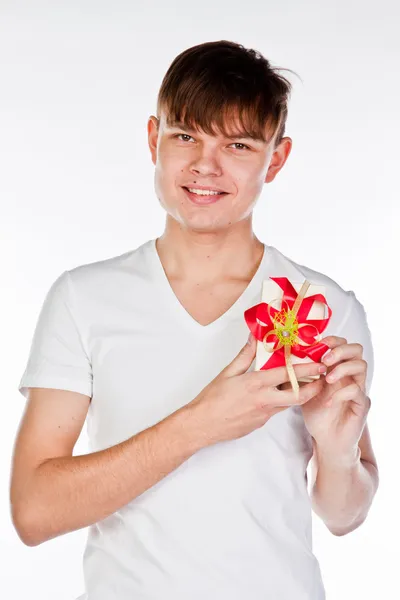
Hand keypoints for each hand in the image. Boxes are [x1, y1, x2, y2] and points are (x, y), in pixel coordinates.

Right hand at [185, 333, 326, 447]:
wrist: (202, 425)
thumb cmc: (212, 399)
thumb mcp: (227, 372)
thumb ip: (245, 355)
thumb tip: (254, 338)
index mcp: (256, 384)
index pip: (288, 375)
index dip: (307, 368)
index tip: (319, 363)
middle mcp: (264, 400)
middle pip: (299, 396)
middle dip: (315, 387)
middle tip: (322, 377)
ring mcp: (264, 414)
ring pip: (290, 404)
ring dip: (300, 394)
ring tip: (306, 383)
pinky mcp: (261, 423)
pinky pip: (277, 410)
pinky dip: (283, 401)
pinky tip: (280, 393)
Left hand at [298, 335, 370, 454]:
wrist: (327, 439)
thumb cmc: (316, 413)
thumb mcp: (304, 390)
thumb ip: (301, 374)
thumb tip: (285, 357)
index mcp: (337, 368)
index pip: (342, 344)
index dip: (332, 340)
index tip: (318, 344)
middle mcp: (350, 375)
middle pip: (356, 349)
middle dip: (339, 350)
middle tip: (324, 360)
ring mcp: (358, 388)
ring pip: (361, 366)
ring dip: (342, 369)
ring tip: (326, 379)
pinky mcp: (362, 404)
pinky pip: (357, 391)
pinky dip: (341, 394)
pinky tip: (328, 402)